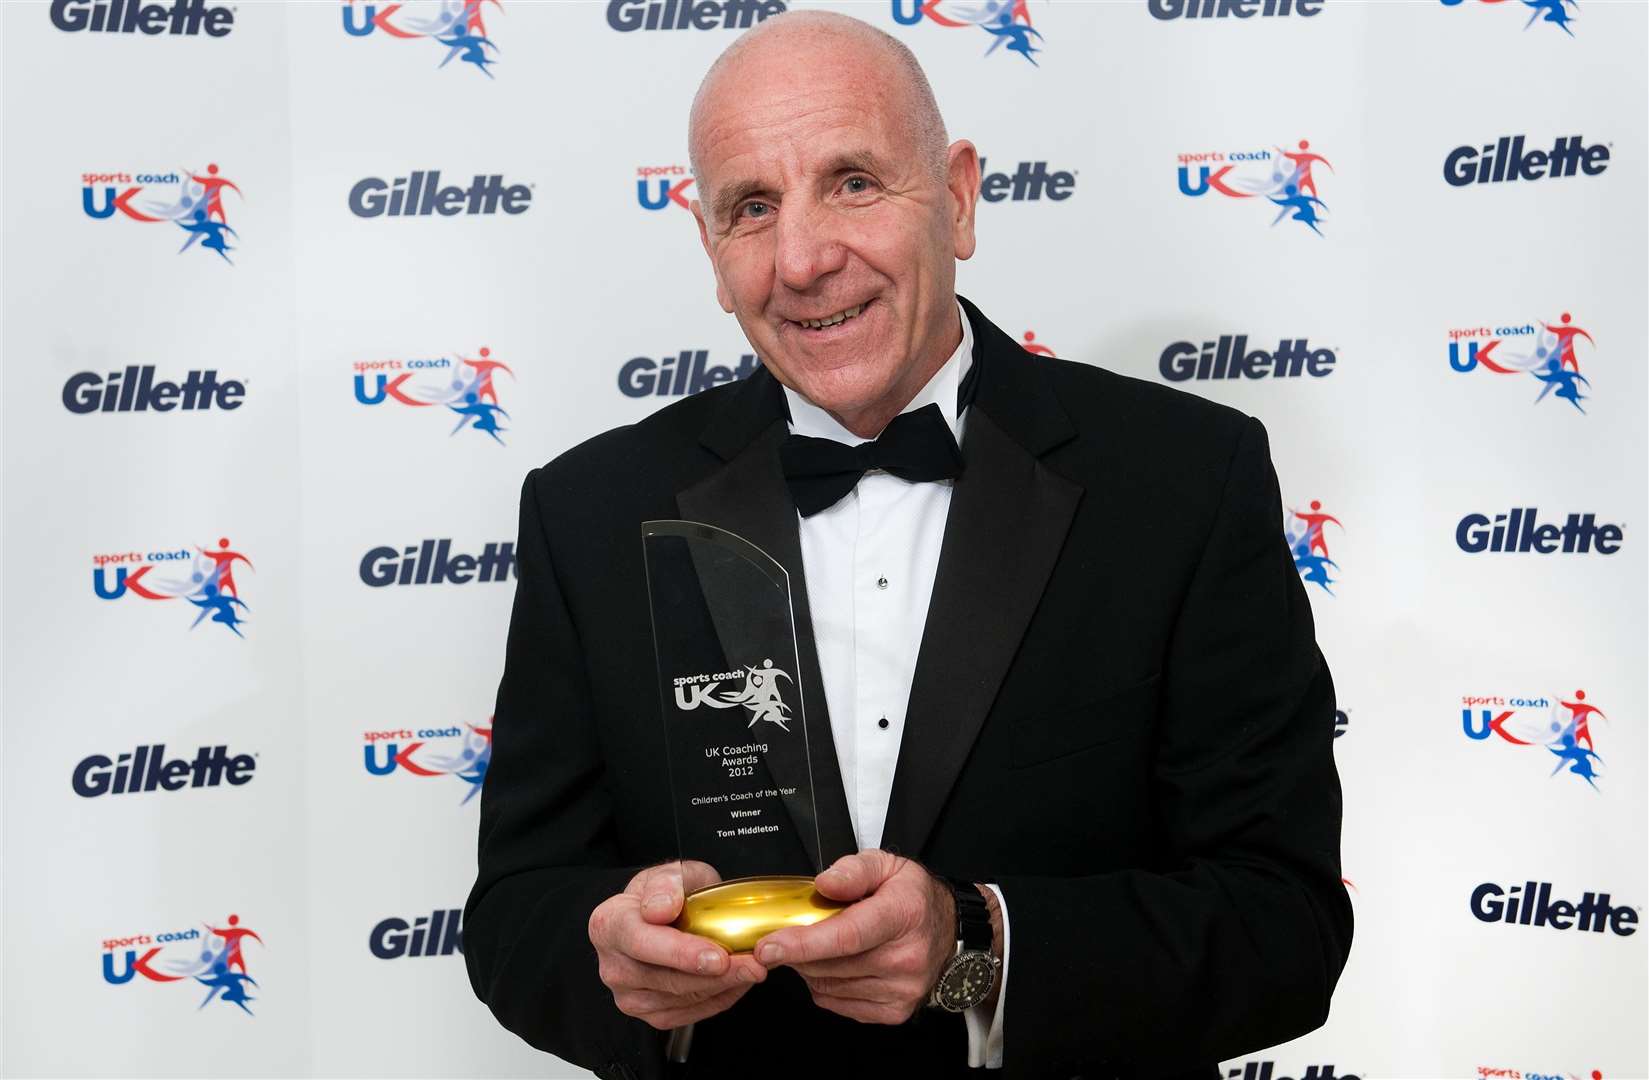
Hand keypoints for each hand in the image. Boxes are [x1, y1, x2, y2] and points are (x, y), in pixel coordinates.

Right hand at [588, 860, 767, 1029]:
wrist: (664, 915)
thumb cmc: (668, 893)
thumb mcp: (672, 872)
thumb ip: (667, 883)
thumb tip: (661, 908)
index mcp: (609, 924)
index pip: (642, 942)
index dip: (681, 953)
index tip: (718, 957)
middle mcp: (613, 965)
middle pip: (666, 979)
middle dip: (717, 975)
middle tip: (754, 965)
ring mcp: (628, 994)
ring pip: (681, 1000)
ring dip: (723, 988)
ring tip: (753, 969)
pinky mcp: (648, 1013)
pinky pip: (688, 1014)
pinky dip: (718, 1000)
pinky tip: (737, 982)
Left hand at [752, 850, 954, 1023]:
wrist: (948, 931)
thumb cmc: (913, 898)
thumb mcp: (886, 865)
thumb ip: (853, 869)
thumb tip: (824, 883)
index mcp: (903, 915)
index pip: (847, 936)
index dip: (803, 943)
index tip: (770, 946)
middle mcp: (906, 958)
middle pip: (830, 964)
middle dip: (798, 951)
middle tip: (792, 934)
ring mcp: (902, 989)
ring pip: (829, 986)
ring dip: (810, 967)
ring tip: (819, 945)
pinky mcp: (894, 1011)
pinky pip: (838, 1003)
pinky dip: (825, 985)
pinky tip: (835, 965)